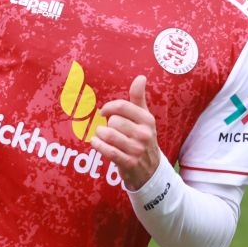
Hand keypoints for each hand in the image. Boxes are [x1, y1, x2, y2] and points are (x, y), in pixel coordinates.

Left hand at [90, 75, 162, 190]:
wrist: (151, 169)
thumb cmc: (143, 138)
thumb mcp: (144, 118)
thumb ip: (139, 98)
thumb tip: (141, 77)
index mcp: (147, 120)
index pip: (122, 106)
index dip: (108, 107)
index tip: (104, 112)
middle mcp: (144, 134)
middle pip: (113, 121)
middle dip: (107, 124)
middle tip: (109, 129)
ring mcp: (137, 149)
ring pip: (109, 135)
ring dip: (100, 135)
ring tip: (101, 136)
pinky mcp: (129, 163)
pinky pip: (108, 151)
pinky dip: (98, 145)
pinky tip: (96, 142)